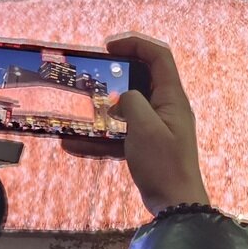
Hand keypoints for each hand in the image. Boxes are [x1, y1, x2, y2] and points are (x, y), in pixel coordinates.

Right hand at [64, 36, 208, 214]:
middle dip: (114, 75)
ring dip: (102, 109)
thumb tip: (122, 98)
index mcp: (173, 98)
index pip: (159, 57)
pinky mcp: (147, 146)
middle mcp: (167, 108)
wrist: (174, 205)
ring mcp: (158, 128)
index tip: (108, 47)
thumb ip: (132, 103)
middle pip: (142, 79)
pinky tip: (73, 145)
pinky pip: (121, 135)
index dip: (135, 43)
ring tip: (78, 109)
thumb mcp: (145, 127)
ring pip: (127, 109)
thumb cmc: (163, 164)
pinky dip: (100, 138)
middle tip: (90, 75)